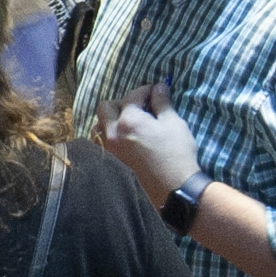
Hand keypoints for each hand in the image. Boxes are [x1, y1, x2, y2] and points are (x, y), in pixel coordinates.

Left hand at [99, 81, 201, 201]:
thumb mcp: (174, 123)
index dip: (145, 90)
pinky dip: (108, 136)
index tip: (155, 91)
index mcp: (128, 120)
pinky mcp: (112, 163)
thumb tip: (159, 87)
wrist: (174, 189)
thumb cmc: (176, 154)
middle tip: (140, 107)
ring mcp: (110, 149)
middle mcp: (113, 133)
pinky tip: (124, 139)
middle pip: (107, 107)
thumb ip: (162, 103)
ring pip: (99, 125)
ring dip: (110, 119)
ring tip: (129, 122)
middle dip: (122, 102)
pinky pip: (101, 143)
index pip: (132, 96)